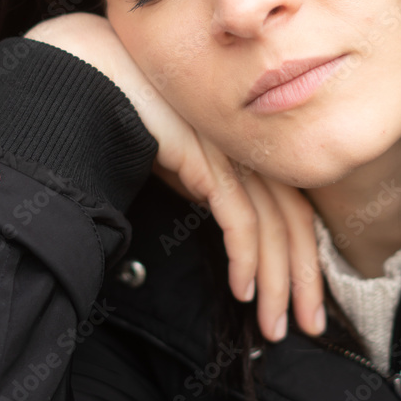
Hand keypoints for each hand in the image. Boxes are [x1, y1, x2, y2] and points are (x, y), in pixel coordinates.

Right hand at [24, 12, 324, 341]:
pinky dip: (246, 258)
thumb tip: (230, 235)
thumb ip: (208, 188)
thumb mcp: (182, 160)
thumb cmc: (134, 115)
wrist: (91, 74)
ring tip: (273, 326)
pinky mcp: (205, 158)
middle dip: (303, 278)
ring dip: (276, 282)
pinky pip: (239, 217)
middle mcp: (246, 147)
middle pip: (294, 220)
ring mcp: (229, 151)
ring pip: (273, 226)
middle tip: (309, 325)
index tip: (306, 300)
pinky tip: (242, 290)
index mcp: (247, 146)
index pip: (294, 207)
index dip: (306, 256)